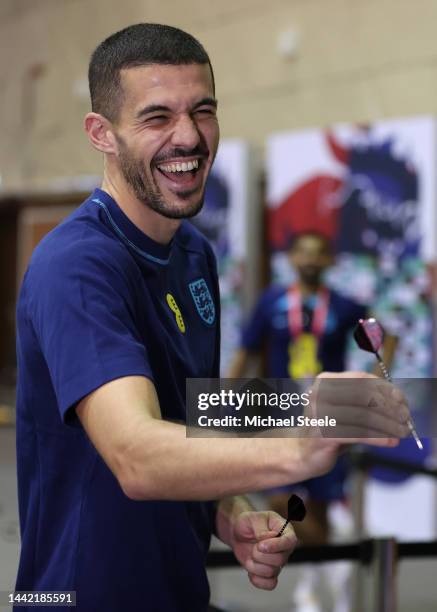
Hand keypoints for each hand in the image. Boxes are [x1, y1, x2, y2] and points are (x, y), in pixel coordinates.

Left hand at [229, 510, 296, 589]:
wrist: (238, 533)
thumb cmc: (248, 523)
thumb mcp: (253, 518)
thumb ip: (261, 528)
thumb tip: (269, 537)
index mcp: (285, 531)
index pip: (290, 541)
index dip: (276, 546)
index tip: (261, 545)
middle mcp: (284, 548)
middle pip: (280, 560)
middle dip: (261, 555)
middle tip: (254, 547)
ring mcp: (278, 562)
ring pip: (272, 572)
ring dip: (256, 565)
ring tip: (251, 555)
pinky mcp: (270, 573)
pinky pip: (269, 584)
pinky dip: (258, 580)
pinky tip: (251, 571)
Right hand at [295, 371, 410, 480]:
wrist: (302, 452)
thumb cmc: (329, 427)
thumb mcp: (345, 408)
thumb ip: (365, 401)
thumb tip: (398, 401)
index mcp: (325, 381)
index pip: (360, 378)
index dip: (384, 388)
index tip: (401, 399)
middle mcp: (319, 394)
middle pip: (364, 396)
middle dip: (389, 407)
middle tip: (405, 417)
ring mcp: (320, 414)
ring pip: (364, 416)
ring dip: (388, 425)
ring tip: (402, 432)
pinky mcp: (323, 435)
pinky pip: (358, 434)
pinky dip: (378, 438)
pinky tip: (391, 442)